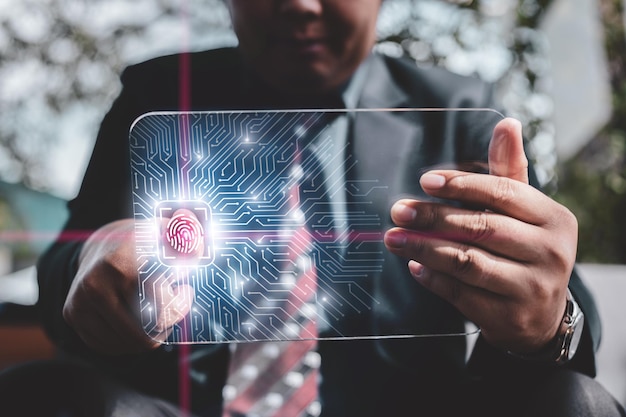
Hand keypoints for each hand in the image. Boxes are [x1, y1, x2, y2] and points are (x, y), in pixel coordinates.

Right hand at [63, 216, 194, 354]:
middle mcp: (96, 284)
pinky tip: (136, 316)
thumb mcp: (171, 234)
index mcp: (122, 263)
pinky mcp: (72, 315)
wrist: (102, 243)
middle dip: (167, 323)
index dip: (181, 305)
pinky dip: (129, 339)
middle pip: (146, 333)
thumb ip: (188, 243)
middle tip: (172, 305)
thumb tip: (195, 250)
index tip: (186, 290)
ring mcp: (80, 301)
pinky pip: (111, 346)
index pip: (161, 309)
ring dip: (150, 332)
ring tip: (155, 308)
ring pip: (130, 344)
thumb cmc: (146, 242)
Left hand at [384, 118, 577, 352]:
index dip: (462, 185)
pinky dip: (434, 279)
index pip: (503, 193)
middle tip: (398, 210)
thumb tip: (506, 124)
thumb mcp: (526, 212)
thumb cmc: (526, 251)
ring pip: (468, 262)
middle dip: (434, 217)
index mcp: (554, 218)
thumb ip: (509, 172)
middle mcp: (550, 252)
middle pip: (481, 227)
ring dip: (424, 248)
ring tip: (394, 238)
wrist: (541, 316)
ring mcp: (532, 288)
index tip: (425, 181)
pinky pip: (462, 294)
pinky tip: (414, 265)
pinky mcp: (510, 317)